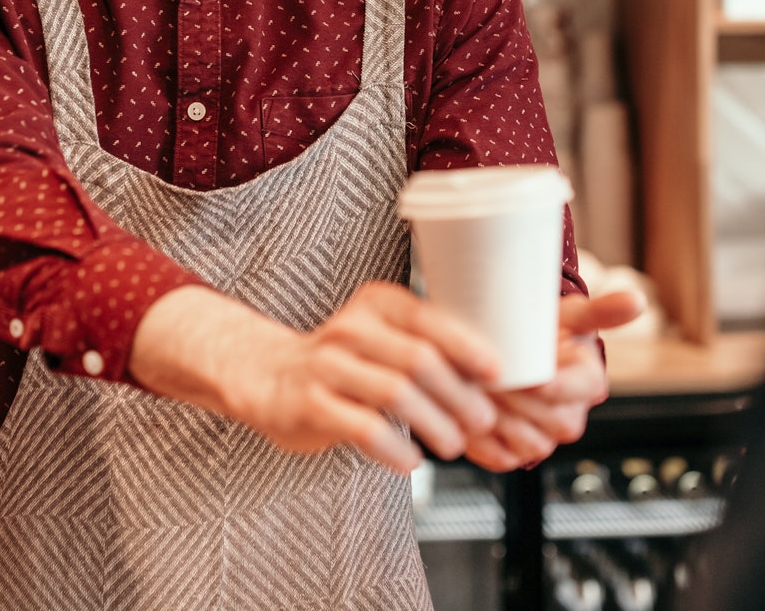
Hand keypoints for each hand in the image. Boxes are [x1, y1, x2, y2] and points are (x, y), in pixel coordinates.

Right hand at [129, 282, 501, 474]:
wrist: (266, 375)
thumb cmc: (343, 362)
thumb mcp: (383, 339)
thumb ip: (430, 350)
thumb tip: (496, 379)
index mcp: (378, 304)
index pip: (430, 320)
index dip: (469, 348)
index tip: (498, 374)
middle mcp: (352, 328)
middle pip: (419, 359)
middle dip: (459, 395)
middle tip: (482, 420)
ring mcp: (327, 365)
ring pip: (395, 392)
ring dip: (434, 424)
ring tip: (453, 443)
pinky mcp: (309, 403)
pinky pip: (363, 427)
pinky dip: (395, 448)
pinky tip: (411, 460)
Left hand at [463, 290, 645, 472]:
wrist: (518, 354)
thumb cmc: (545, 332)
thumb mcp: (571, 316)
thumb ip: (601, 309)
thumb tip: (638, 300)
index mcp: (589, 385)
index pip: (572, 390)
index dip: (547, 385)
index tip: (522, 372)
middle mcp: (570, 420)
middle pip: (546, 418)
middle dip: (515, 399)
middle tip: (483, 377)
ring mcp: (543, 442)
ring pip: (522, 441)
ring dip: (495, 419)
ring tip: (468, 392)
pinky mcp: (515, 455)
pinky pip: (500, 457)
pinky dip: (480, 441)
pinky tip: (462, 415)